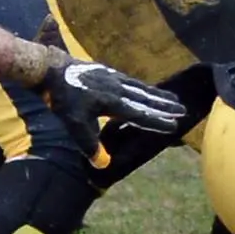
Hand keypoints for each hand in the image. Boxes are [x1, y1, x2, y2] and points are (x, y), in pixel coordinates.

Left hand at [51, 58, 188, 137]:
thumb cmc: (63, 99)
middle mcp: (118, 88)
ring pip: (141, 88)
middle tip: (183, 110)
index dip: (157, 121)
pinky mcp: (108, 72)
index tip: (174, 126)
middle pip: (147, 98)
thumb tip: (103, 164)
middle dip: (165, 106)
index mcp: (113, 102)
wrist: (51, 70)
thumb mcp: (73, 125)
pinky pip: (132, 82)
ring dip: (158, 95)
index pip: (140, 114)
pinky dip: (144, 88)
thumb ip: (90, 144)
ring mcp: (114, 78)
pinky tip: (146, 89)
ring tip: (173, 99)